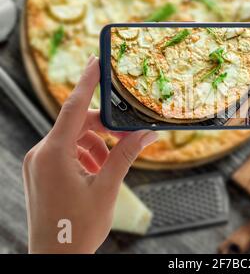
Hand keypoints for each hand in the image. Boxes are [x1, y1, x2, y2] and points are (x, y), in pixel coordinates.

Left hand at [23, 56, 157, 253]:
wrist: (56, 259)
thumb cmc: (77, 229)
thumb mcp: (108, 188)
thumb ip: (126, 155)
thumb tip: (146, 134)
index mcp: (53, 154)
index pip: (72, 108)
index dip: (88, 82)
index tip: (97, 60)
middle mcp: (40, 154)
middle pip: (77, 125)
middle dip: (104, 128)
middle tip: (128, 135)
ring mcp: (38, 164)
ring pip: (73, 139)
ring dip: (97, 145)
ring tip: (113, 164)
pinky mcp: (41, 172)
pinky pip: (66, 152)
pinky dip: (86, 155)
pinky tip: (99, 170)